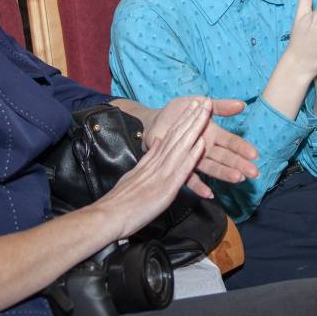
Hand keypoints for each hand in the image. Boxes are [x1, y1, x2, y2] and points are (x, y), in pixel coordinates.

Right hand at [96, 98, 209, 239]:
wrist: (110, 214)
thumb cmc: (122, 200)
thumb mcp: (136, 173)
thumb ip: (149, 158)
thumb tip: (158, 143)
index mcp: (153, 160)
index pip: (171, 135)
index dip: (183, 120)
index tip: (193, 106)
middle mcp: (159, 162)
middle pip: (178, 135)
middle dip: (192, 117)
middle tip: (204, 101)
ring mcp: (163, 173)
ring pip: (182, 146)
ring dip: (195, 128)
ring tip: (206, 112)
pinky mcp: (167, 187)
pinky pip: (182, 168)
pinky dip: (192, 154)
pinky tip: (202, 142)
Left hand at [144, 96, 258, 196]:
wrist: (154, 121)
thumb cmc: (178, 112)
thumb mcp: (199, 102)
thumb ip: (221, 106)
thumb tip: (242, 105)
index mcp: (213, 134)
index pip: (231, 142)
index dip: (242, 147)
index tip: (254, 154)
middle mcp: (206, 148)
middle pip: (226, 157)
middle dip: (240, 164)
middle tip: (254, 172)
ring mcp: (194, 158)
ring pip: (212, 168)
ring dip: (225, 173)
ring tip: (238, 178)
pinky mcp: (179, 167)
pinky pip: (190, 178)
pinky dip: (199, 186)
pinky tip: (208, 193)